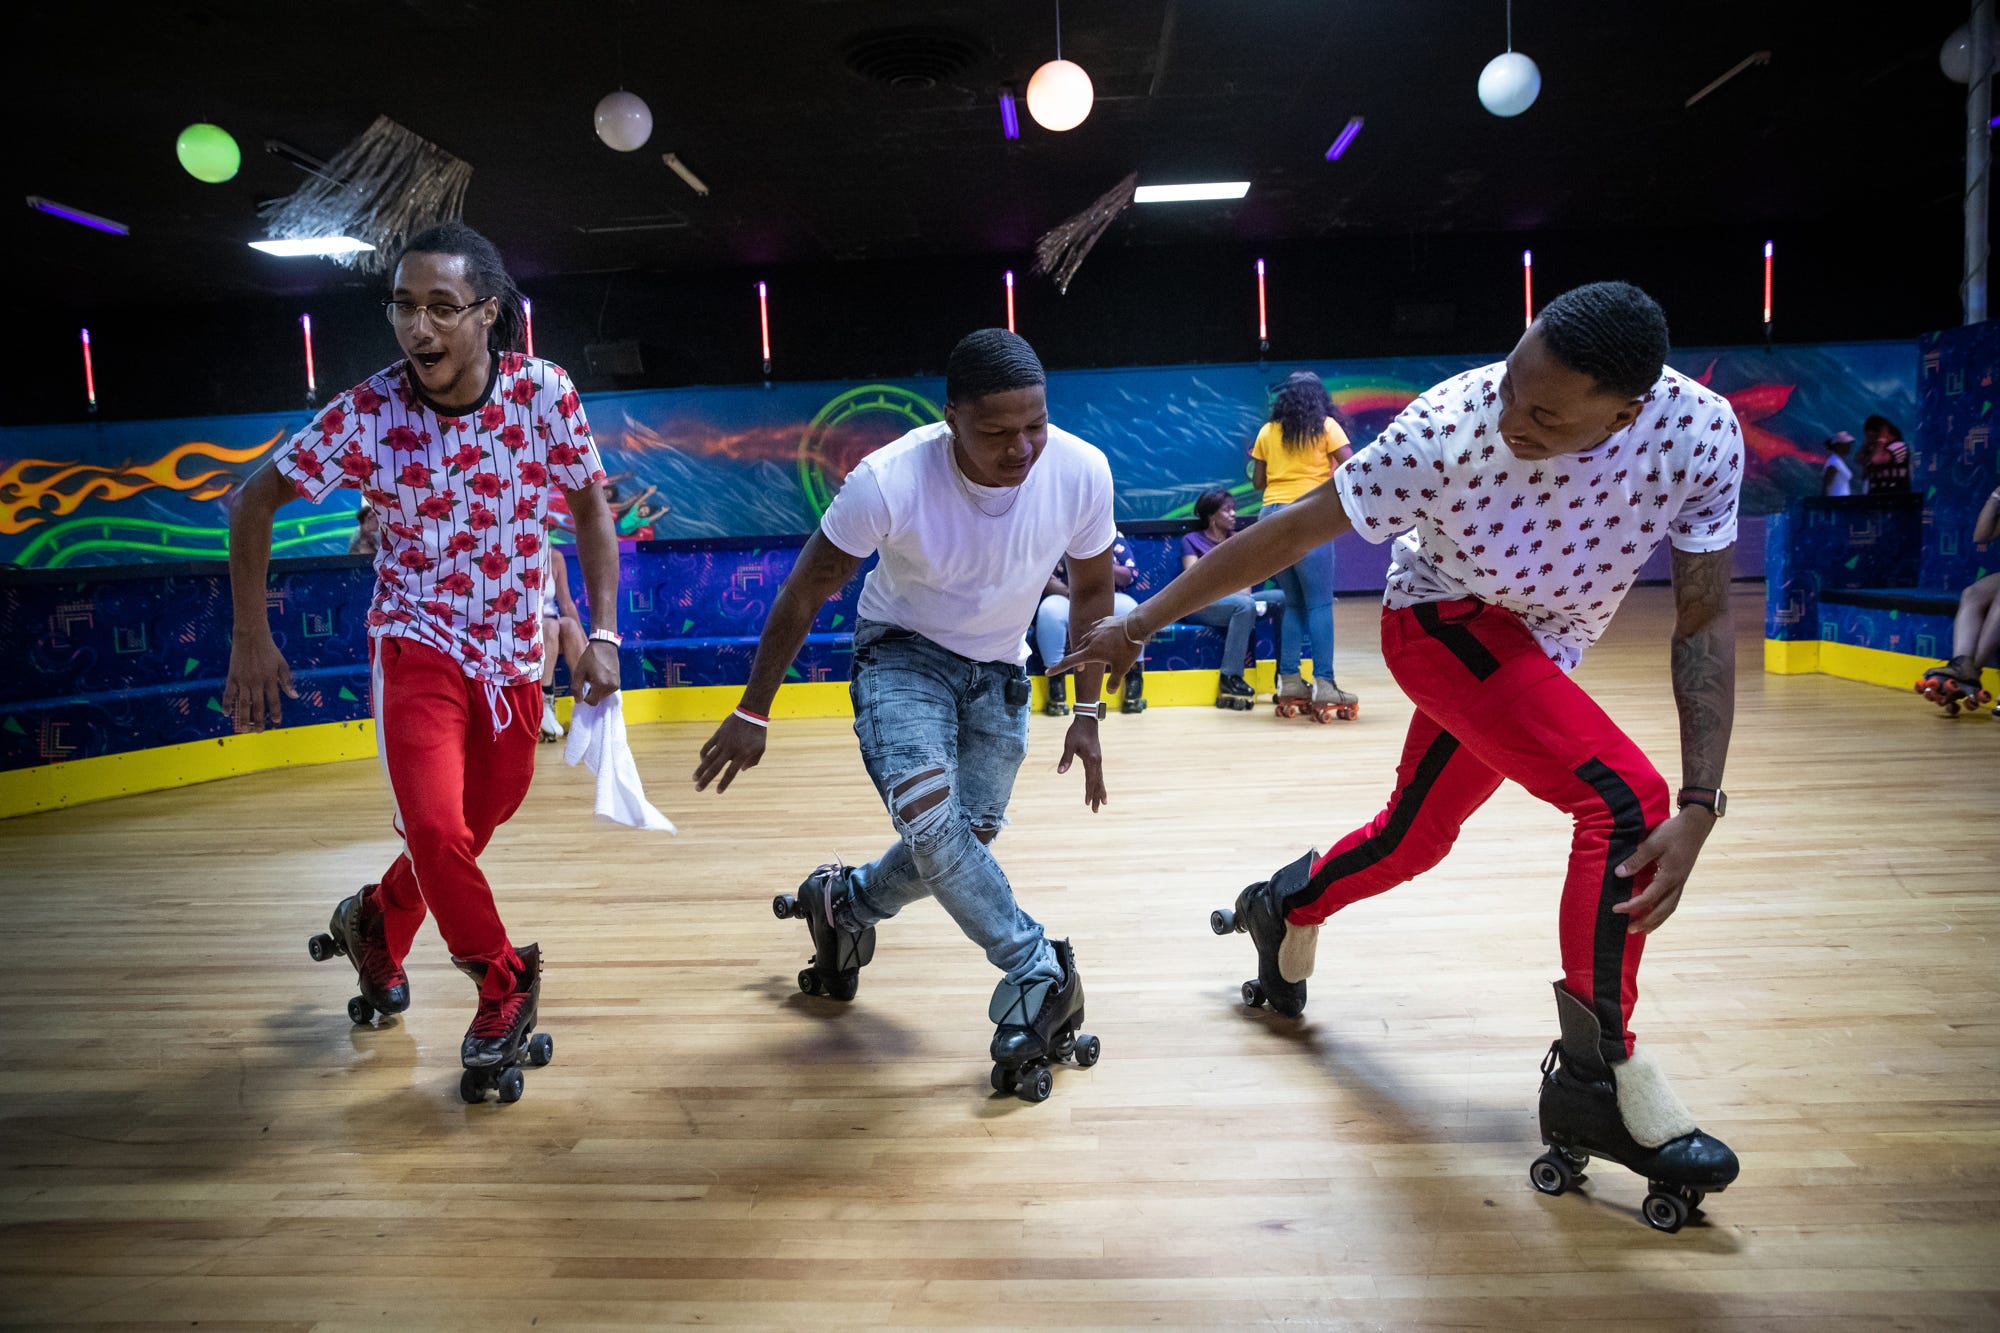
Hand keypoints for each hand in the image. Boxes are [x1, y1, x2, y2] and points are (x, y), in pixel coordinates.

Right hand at [222, 635, 296, 731]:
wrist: (250, 636)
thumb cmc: (269, 649)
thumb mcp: (282, 663)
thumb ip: (287, 681)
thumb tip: (294, 696)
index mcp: (270, 679)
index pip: (274, 700)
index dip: (275, 712)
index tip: (276, 722)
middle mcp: (256, 682)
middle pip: (258, 705)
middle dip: (258, 720)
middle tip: (259, 731)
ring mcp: (243, 680)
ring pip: (243, 703)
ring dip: (244, 717)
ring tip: (244, 729)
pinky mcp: (232, 677)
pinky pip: (229, 693)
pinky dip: (227, 704)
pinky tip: (227, 714)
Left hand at [576, 639, 620, 704]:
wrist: (604, 646)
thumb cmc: (590, 657)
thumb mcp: (579, 672)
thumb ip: (576, 689)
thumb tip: (578, 701)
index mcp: (601, 685)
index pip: (592, 702)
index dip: (585, 697)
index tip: (583, 686)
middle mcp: (611, 687)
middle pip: (598, 699)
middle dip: (592, 692)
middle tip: (589, 679)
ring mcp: (616, 684)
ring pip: (603, 695)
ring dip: (598, 689)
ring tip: (595, 676)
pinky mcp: (619, 681)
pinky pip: (608, 690)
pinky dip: (603, 686)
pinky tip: (601, 675)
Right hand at [694, 714, 766, 793]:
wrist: (751, 713)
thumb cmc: (758, 733)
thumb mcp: (761, 749)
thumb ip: (753, 761)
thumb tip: (742, 770)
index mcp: (742, 754)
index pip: (730, 772)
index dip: (724, 783)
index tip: (718, 792)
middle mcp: (730, 749)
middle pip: (715, 768)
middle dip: (706, 780)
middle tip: (698, 789)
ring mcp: (723, 741)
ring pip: (708, 758)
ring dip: (700, 769)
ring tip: (694, 778)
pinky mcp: (718, 735)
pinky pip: (707, 746)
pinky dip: (703, 754)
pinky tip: (701, 762)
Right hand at [1050, 614, 1142, 685]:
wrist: (1136, 625)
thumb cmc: (1129, 648)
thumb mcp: (1123, 668)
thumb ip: (1114, 681)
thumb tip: (1110, 692)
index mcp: (1091, 652)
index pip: (1070, 662)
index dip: (1058, 668)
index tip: (1048, 672)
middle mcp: (1090, 639)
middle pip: (1078, 651)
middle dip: (1078, 660)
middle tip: (1082, 668)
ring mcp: (1096, 629)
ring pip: (1086, 639)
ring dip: (1086, 647)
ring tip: (1095, 653)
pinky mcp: (1104, 621)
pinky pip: (1095, 629)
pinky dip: (1094, 635)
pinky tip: (1101, 637)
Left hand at [1057, 716, 1106, 811]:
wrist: (1088, 721)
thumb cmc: (1077, 731)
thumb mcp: (1069, 744)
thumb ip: (1066, 759)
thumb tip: (1060, 773)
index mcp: (1092, 760)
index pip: (1090, 780)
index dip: (1089, 792)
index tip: (1087, 803)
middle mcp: (1098, 762)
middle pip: (1098, 783)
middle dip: (1097, 797)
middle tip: (1096, 811)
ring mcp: (1098, 760)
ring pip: (1100, 780)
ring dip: (1100, 792)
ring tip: (1103, 803)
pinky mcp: (1097, 758)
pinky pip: (1099, 774)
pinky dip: (1099, 783)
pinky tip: (1099, 789)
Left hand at [1612, 808, 1714, 933]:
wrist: (1696, 825)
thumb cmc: (1674, 832)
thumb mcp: (1652, 843)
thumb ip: (1636, 860)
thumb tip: (1618, 874)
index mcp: (1669, 876)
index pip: (1648, 898)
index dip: (1631, 905)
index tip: (1616, 909)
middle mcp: (1676, 883)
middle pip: (1661, 910)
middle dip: (1645, 922)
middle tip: (1629, 931)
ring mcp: (1681, 882)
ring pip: (1669, 908)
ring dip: (1656, 920)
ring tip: (1644, 930)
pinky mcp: (1681, 878)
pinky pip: (1673, 901)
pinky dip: (1664, 911)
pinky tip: (1657, 913)